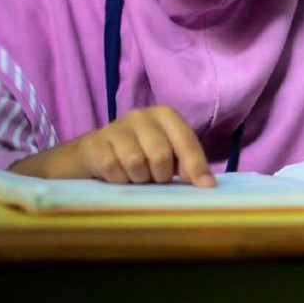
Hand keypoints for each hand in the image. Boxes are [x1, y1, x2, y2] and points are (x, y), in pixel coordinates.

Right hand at [11, 105, 215, 185]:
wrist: (97, 150)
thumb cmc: (142, 153)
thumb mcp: (170, 154)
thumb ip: (189, 165)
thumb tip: (207, 184)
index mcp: (166, 115)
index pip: (186, 141)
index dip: (196, 166)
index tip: (205, 187)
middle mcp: (142, 115)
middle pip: (160, 155)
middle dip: (160, 175)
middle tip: (154, 177)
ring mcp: (116, 126)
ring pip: (135, 163)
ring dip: (138, 178)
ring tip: (137, 175)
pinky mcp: (95, 142)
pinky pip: (112, 169)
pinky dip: (119, 179)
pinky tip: (118, 175)